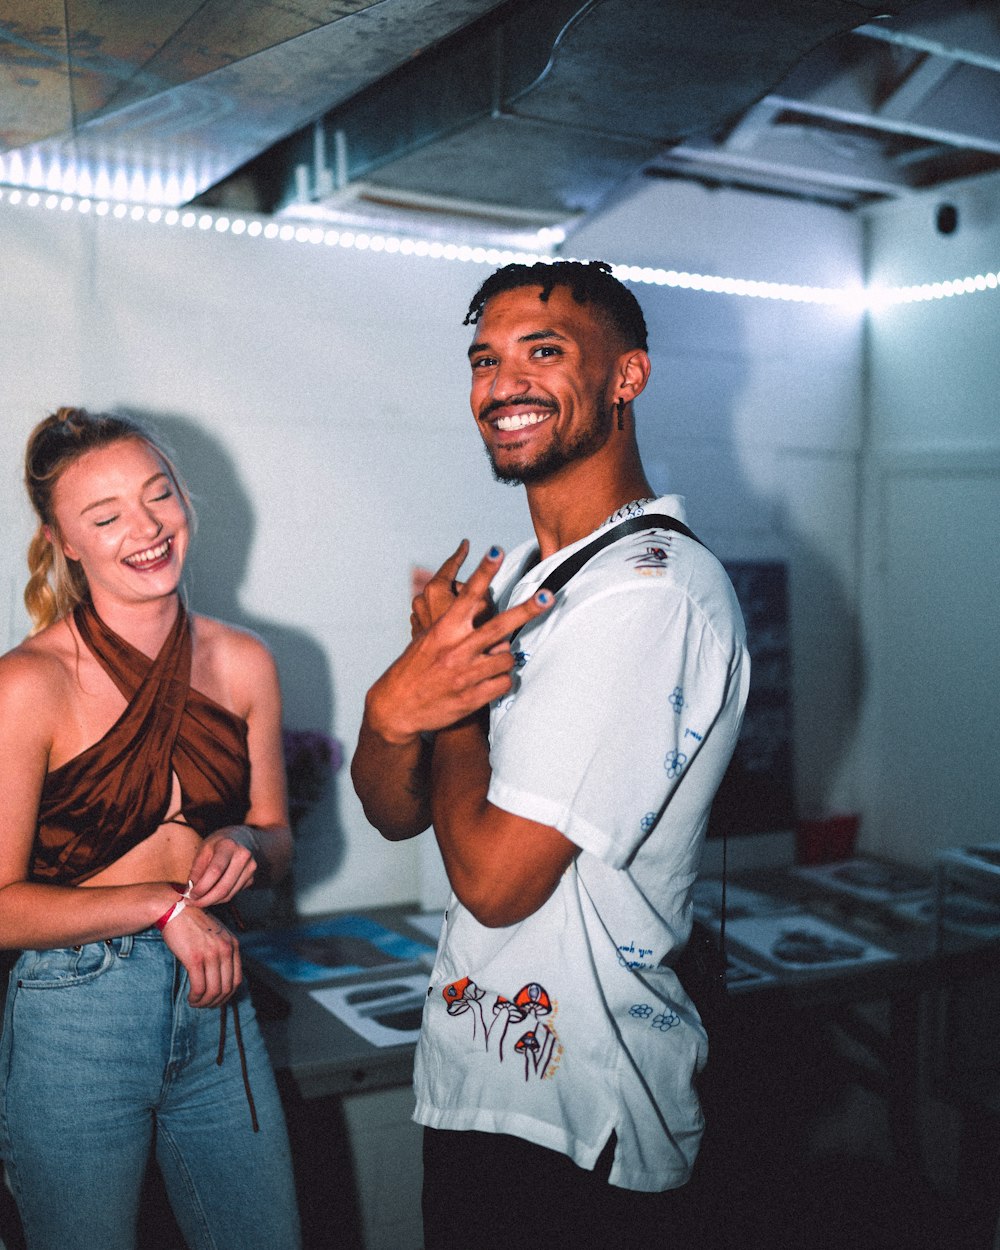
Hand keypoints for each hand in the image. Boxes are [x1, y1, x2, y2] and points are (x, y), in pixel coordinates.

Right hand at [161, 904, 240, 1007]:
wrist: (175, 909)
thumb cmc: (193, 923)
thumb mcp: (216, 935)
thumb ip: (223, 952)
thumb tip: (222, 978)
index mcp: (233, 944)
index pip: (237, 979)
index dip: (227, 995)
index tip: (216, 1000)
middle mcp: (226, 949)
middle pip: (226, 988)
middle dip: (215, 1002)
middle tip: (204, 1005)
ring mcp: (211, 954)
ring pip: (213, 991)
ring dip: (204, 1002)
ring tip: (195, 1003)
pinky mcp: (195, 958)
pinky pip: (199, 987)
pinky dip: (196, 998)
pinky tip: (191, 998)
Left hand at [186, 826, 258, 906]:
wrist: (243, 839)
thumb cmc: (219, 843)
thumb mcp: (204, 849)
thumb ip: (196, 870)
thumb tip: (189, 891)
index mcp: (228, 845)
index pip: (215, 871)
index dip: (202, 887)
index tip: (189, 895)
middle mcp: (243, 857)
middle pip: (223, 887)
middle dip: (205, 900)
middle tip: (191, 903)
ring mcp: (250, 869)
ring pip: (228, 895)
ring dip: (211, 901)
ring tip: (198, 900)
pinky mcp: (251, 879)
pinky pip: (233, 894)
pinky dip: (219, 898)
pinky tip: (210, 894)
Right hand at [369, 547, 552, 744]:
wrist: (397, 708)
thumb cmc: (414, 668)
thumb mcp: (428, 639)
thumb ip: (455, 625)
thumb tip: (483, 608)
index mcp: (444, 630)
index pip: (467, 595)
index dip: (484, 571)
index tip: (497, 551)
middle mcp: (456, 650)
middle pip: (500, 626)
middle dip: (528, 610)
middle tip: (548, 596)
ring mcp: (465, 675)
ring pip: (508, 659)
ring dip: (506, 659)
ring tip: (493, 661)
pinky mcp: (472, 698)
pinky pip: (504, 683)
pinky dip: (502, 681)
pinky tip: (491, 681)